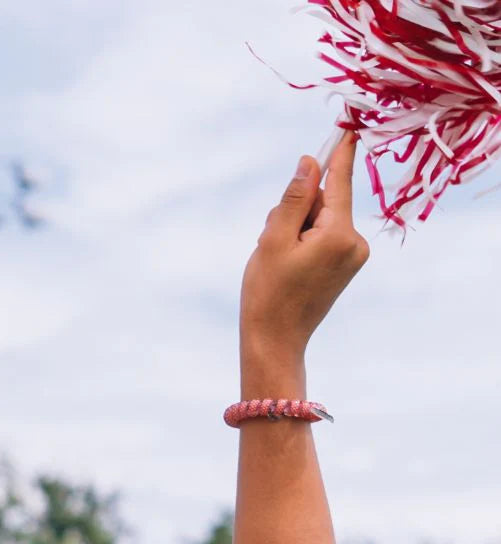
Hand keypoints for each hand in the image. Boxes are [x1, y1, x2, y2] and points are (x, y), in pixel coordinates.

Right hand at [240, 133, 368, 368]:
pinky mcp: (347, 265)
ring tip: (280, 259)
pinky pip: (325, 235)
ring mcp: (353, 256)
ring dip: (297, 228)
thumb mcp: (274, 237)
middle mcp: (355, 243)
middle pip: (325, 201)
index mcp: (340, 234)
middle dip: (298, 209)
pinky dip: (304, 240)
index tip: (351, 122)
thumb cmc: (268, 292)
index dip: (339, 151)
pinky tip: (289, 264)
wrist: (276, 340)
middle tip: (273, 241)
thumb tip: (312, 162)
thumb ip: (295, 197)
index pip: (340, 180)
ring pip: (322, 219)